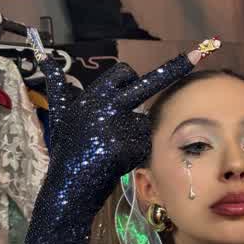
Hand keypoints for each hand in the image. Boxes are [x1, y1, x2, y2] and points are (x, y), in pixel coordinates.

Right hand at [39, 52, 194, 211]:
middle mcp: (103, 107)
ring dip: (137, 133)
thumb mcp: (59, 117)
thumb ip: (57, 87)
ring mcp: (115, 128)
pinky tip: (119, 162)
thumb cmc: (67, 152)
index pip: (121, 73)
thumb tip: (46, 59)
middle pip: (145, 83)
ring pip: (145, 122)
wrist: (68, 189)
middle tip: (197, 55)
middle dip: (173, 70)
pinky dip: (137, 152)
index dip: (130, 78)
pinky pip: (144, 143)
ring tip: (114, 149)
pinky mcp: (125, 148)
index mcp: (89, 97)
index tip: (150, 72)